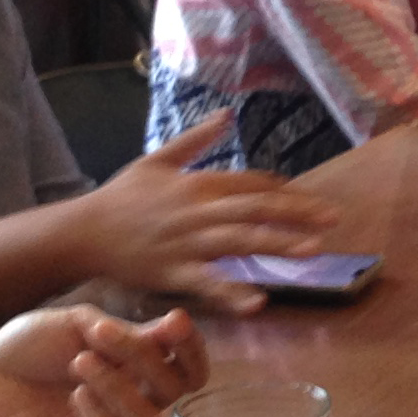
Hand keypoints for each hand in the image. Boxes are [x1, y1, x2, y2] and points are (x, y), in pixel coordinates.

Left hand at [0, 304, 207, 416]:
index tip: (174, 323)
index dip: (191, 349)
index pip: (186, 369)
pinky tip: (78, 395)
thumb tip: (173, 327)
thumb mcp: (78, 324)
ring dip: (122, 390)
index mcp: (135, 368)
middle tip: (102, 335)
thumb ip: (125, 331)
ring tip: (81, 363)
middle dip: (144, 359)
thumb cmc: (26, 346)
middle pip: (172, 392)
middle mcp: (130, 402)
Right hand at [68, 113, 339, 315]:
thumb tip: (226, 114)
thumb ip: (196, 139)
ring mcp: (186, 241)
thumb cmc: (120, 196)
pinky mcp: (173, 272)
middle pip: (255, 208)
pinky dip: (233, 293)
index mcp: (197, 183)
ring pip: (240, 241)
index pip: (250, 183)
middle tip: (334, 219)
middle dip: (297, 213)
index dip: (284, 192)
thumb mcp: (158, 159)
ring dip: (278, 244)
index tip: (313, 203)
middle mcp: (197, 210)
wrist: (83, 230)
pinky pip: (208, 284)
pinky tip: (259, 303)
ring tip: (312, 250)